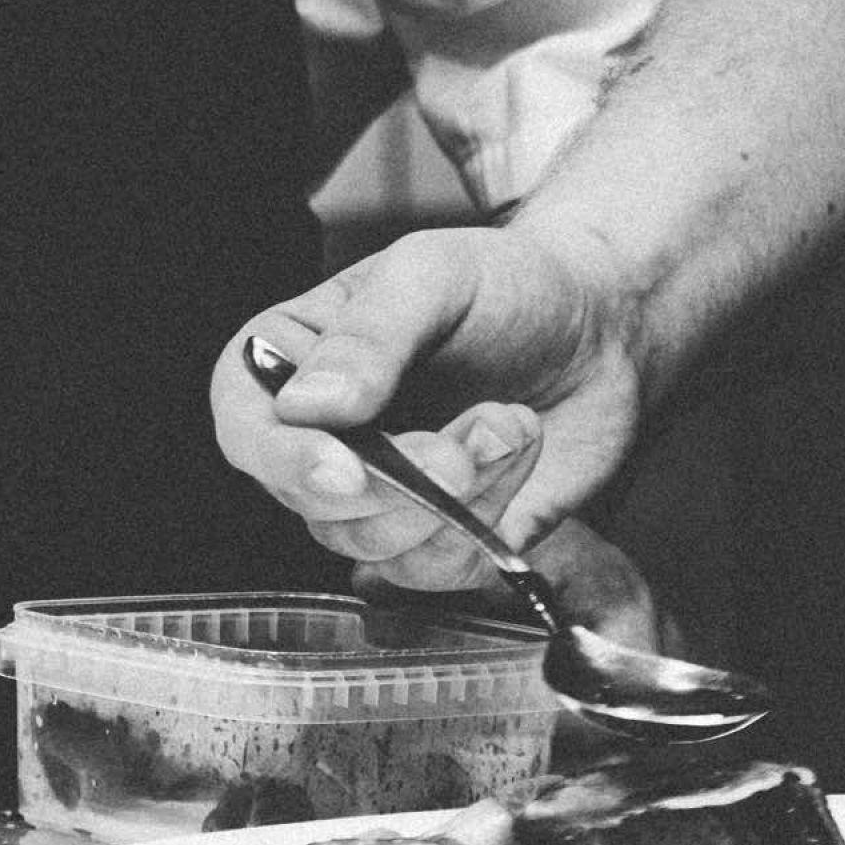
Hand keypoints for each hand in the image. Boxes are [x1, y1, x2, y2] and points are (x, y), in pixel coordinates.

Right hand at [213, 221, 648, 591]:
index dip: (281, 458)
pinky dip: (486, 519)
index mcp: (293, 360)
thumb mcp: (432, 275)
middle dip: (399, 483)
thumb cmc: (505, 282)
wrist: (599, 324)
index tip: (344, 468)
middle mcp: (323, 436)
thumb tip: (303, 406)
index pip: (245, 428)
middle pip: (312, 501)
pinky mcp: (438, 538)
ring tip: (506, 425)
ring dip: (455, 497)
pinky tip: (516, 452)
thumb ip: (367, 335)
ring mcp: (378, 495)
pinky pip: (435, 569)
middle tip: (469, 441)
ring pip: (373, 545)